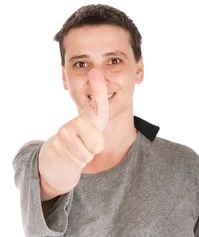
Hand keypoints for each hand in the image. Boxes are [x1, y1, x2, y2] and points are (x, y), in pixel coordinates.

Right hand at [39, 69, 108, 198]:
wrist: (59, 157)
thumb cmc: (83, 141)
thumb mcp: (96, 129)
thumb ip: (105, 118)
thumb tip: (102, 84)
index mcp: (87, 117)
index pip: (98, 104)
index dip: (98, 89)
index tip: (96, 72)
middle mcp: (73, 122)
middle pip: (98, 144)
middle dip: (95, 150)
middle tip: (86, 145)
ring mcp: (62, 134)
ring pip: (88, 155)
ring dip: (86, 157)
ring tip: (78, 150)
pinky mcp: (55, 147)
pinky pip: (78, 162)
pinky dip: (77, 164)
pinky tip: (71, 156)